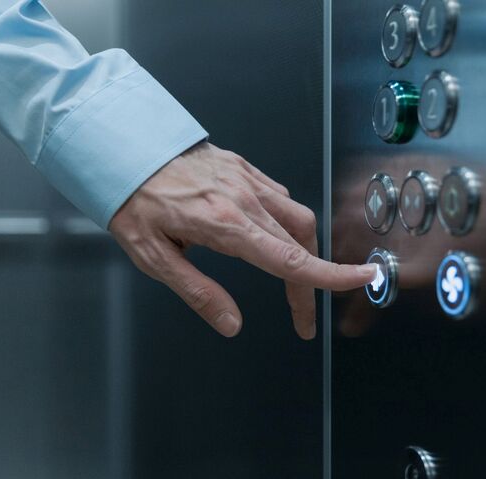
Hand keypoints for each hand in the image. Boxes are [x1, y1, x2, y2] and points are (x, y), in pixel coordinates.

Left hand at [110, 142, 375, 338]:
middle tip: (300, 316)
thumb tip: (232, 324)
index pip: (290, 259)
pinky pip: (280, 197)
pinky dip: (287, 222)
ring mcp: (247, 180)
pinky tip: (272, 235)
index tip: (362, 279)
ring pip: (298, 217)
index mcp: (225, 225)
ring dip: (305, 251)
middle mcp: (245, 200)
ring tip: (292, 278)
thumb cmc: (133, 201)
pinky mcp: (244, 167)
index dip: (330, 276)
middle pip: (301, 244)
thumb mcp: (154, 258)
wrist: (123, 145)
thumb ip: (198, 293)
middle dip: (311, 282)